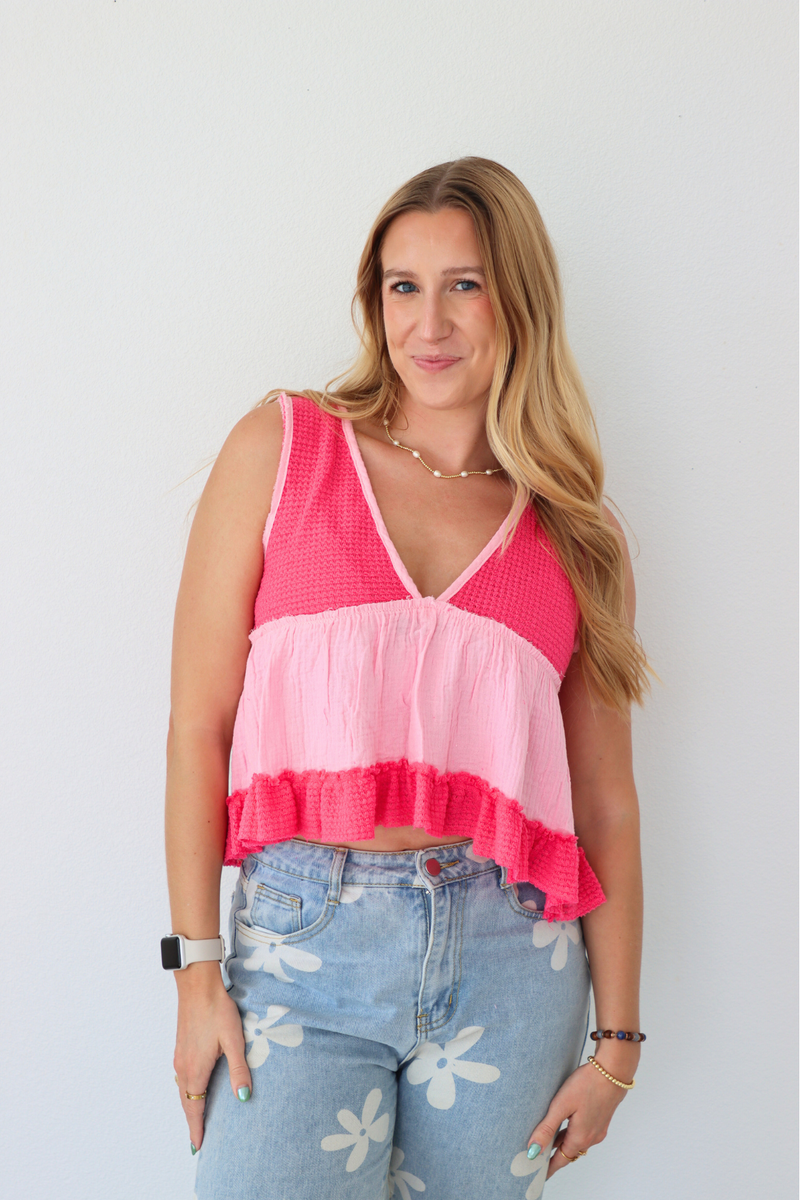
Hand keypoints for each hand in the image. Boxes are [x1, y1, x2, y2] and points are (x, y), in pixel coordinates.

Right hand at [172, 963, 251, 1152]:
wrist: (198, 985)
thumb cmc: (217, 1010)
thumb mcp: (234, 1040)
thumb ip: (239, 1070)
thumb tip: (243, 1098)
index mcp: (195, 1069)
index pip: (195, 1108)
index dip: (197, 1128)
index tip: (198, 1146)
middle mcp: (183, 1066)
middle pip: (186, 1102)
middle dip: (192, 1122)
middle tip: (197, 1140)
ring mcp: (179, 1056)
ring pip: (182, 1089)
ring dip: (188, 1106)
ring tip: (196, 1119)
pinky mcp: (180, 1046)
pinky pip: (181, 1077)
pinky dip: (186, 1091)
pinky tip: (193, 1088)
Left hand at [527, 1045, 637, 1178]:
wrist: (613, 1071)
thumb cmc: (587, 1084)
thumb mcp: (561, 1105)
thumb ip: (546, 1128)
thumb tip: (533, 1150)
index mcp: (580, 1137)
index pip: (561, 1160)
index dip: (549, 1168)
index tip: (540, 1174)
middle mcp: (591, 1136)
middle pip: (569, 1151)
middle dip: (555, 1155)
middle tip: (540, 1157)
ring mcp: (598, 1128)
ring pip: (577, 1141)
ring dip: (563, 1143)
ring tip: (548, 1141)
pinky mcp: (601, 1118)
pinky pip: (584, 1132)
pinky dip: (572, 1133)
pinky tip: (565, 1123)